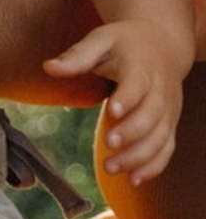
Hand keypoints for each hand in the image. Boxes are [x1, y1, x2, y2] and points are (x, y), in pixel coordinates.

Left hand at [44, 20, 184, 182]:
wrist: (162, 46)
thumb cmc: (124, 43)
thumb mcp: (100, 39)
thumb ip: (77, 55)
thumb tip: (48, 67)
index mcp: (141, 67)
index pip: (137, 84)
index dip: (127, 99)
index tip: (111, 112)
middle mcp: (160, 91)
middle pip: (151, 116)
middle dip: (131, 133)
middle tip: (107, 146)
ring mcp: (168, 111)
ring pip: (160, 138)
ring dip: (138, 156)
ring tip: (110, 168)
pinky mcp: (170, 124)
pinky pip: (167, 148)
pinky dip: (154, 166)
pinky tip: (133, 180)